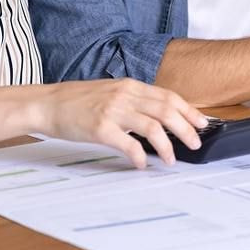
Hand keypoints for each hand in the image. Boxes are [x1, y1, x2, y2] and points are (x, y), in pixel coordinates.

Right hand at [32, 79, 208, 168]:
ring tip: (171, 159)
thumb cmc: (78, 101)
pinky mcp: (100, 127)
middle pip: (166, 110)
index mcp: (130, 85)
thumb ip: (134, 100)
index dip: (189, 110)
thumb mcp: (111, 92)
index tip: (203, 123)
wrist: (47, 103)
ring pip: (153, 127)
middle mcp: (125, 94)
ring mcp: (113, 110)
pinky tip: (141, 164)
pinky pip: (128, 143)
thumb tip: (159, 117)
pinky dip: (139, 156)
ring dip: (167, 145)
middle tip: (196, 143)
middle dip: (186, 128)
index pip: (168, 96)